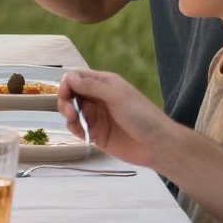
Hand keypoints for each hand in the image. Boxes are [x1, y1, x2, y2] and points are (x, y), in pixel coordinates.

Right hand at [57, 68, 180, 169]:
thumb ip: (92, 86)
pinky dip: (73, 126)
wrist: (157, 144)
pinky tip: (77, 128)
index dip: (68, 82)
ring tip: (73, 118)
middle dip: (65, 99)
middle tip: (70, 110)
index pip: (78, 77)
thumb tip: (69, 77)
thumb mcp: (117, 96)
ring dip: (67, 112)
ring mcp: (96, 116)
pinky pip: (77, 127)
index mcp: (104, 84)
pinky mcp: (95, 134)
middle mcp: (98, 98)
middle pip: (71, 93)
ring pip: (72, 110)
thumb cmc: (141, 115)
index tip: (66, 92)